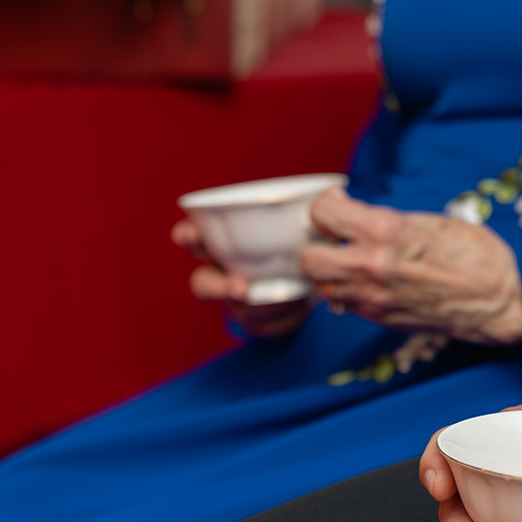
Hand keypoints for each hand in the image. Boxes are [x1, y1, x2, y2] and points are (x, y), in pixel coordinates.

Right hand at [171, 218, 312, 337]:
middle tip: (242, 287)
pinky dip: (281, 318)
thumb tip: (334, 194)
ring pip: (235, 309)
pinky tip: (299, 306)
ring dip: (260, 305)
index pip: (193, 237)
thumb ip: (313, 208)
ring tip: (289, 295)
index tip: (189, 235)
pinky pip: (262, 327)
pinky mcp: (256, 322)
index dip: (187, 236)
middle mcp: (221, 272)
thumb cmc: (299, 237)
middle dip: (218, 286)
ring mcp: (236, 300)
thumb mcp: (303, 220)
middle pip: (202, 283)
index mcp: (222, 241)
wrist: (316, 272)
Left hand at [300, 188, 521, 345]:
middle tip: (333, 239)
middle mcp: (371, 267)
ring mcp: (374, 298)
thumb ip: (385, 220)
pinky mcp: (381, 320)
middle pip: (308, 258)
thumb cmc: (477, 256)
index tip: (337, 208)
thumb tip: (356, 215)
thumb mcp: (430, 221)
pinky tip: (368, 281)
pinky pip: (346, 305)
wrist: (501, 301)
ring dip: (330, 272)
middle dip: (316, 245)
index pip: (322, 214)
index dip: (326, 208)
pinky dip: (348, 292)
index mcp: (384, 232)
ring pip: (322, 287)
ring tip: (349, 262)